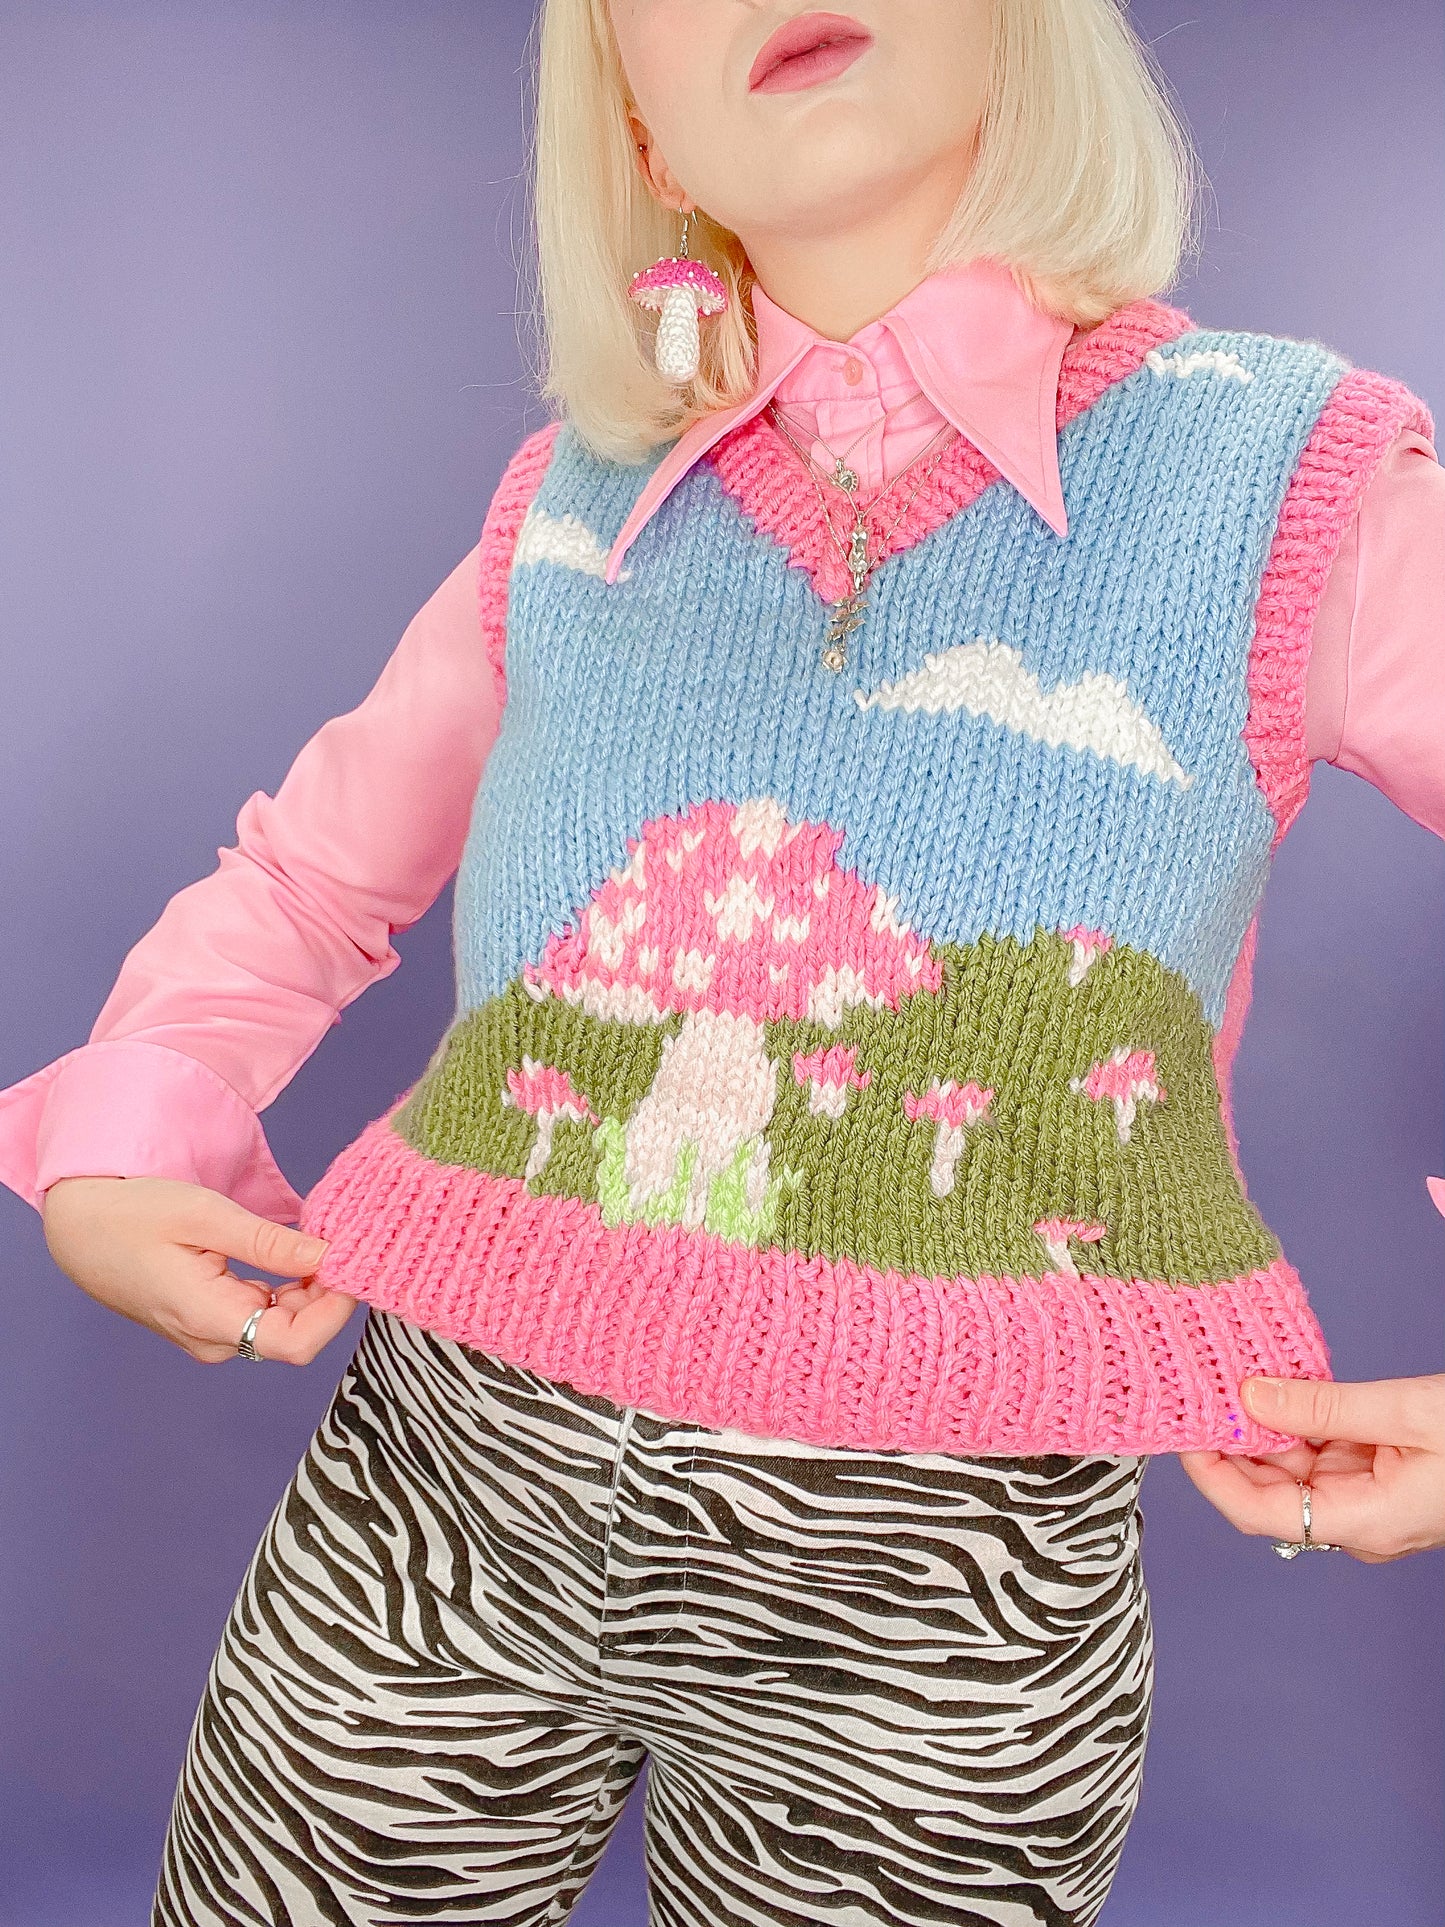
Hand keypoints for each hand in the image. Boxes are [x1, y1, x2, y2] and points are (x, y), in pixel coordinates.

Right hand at [42, 1175, 355, 1365]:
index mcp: (209, 1319)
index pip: (296, 1343)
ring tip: (317, 1241)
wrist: (78, 1226)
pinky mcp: (208, 1323)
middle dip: (327, 1293)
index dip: (335, 1310)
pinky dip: (286, 1288)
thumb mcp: (206, 1215)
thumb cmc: (134, 1214)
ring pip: (281, 1324)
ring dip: (309, 1289)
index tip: (352, 1265)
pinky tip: (290, 1254)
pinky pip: (262, 1315)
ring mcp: (208, 1336)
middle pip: (295, 1334)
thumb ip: (270, 1242)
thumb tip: (329, 1256)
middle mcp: (212, 1341)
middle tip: (342, 1242)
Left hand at [1178, 1373, 1444, 1561]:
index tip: (1182, 1430)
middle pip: (1268, 1491)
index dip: (1211, 1474)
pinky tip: (1273, 1385)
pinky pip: (1319, 1453)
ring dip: (1261, 1427)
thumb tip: (1250, 1396)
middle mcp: (1359, 1521)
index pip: (1260, 1512)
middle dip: (1230, 1443)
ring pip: (1291, 1469)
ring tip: (1227, 1377)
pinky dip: (1294, 1420)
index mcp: (1366, 1522)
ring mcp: (1367, 1500)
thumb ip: (1325, 1405)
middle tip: (1197, 1388)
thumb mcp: (1408, 1412)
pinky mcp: (1376, 1475)